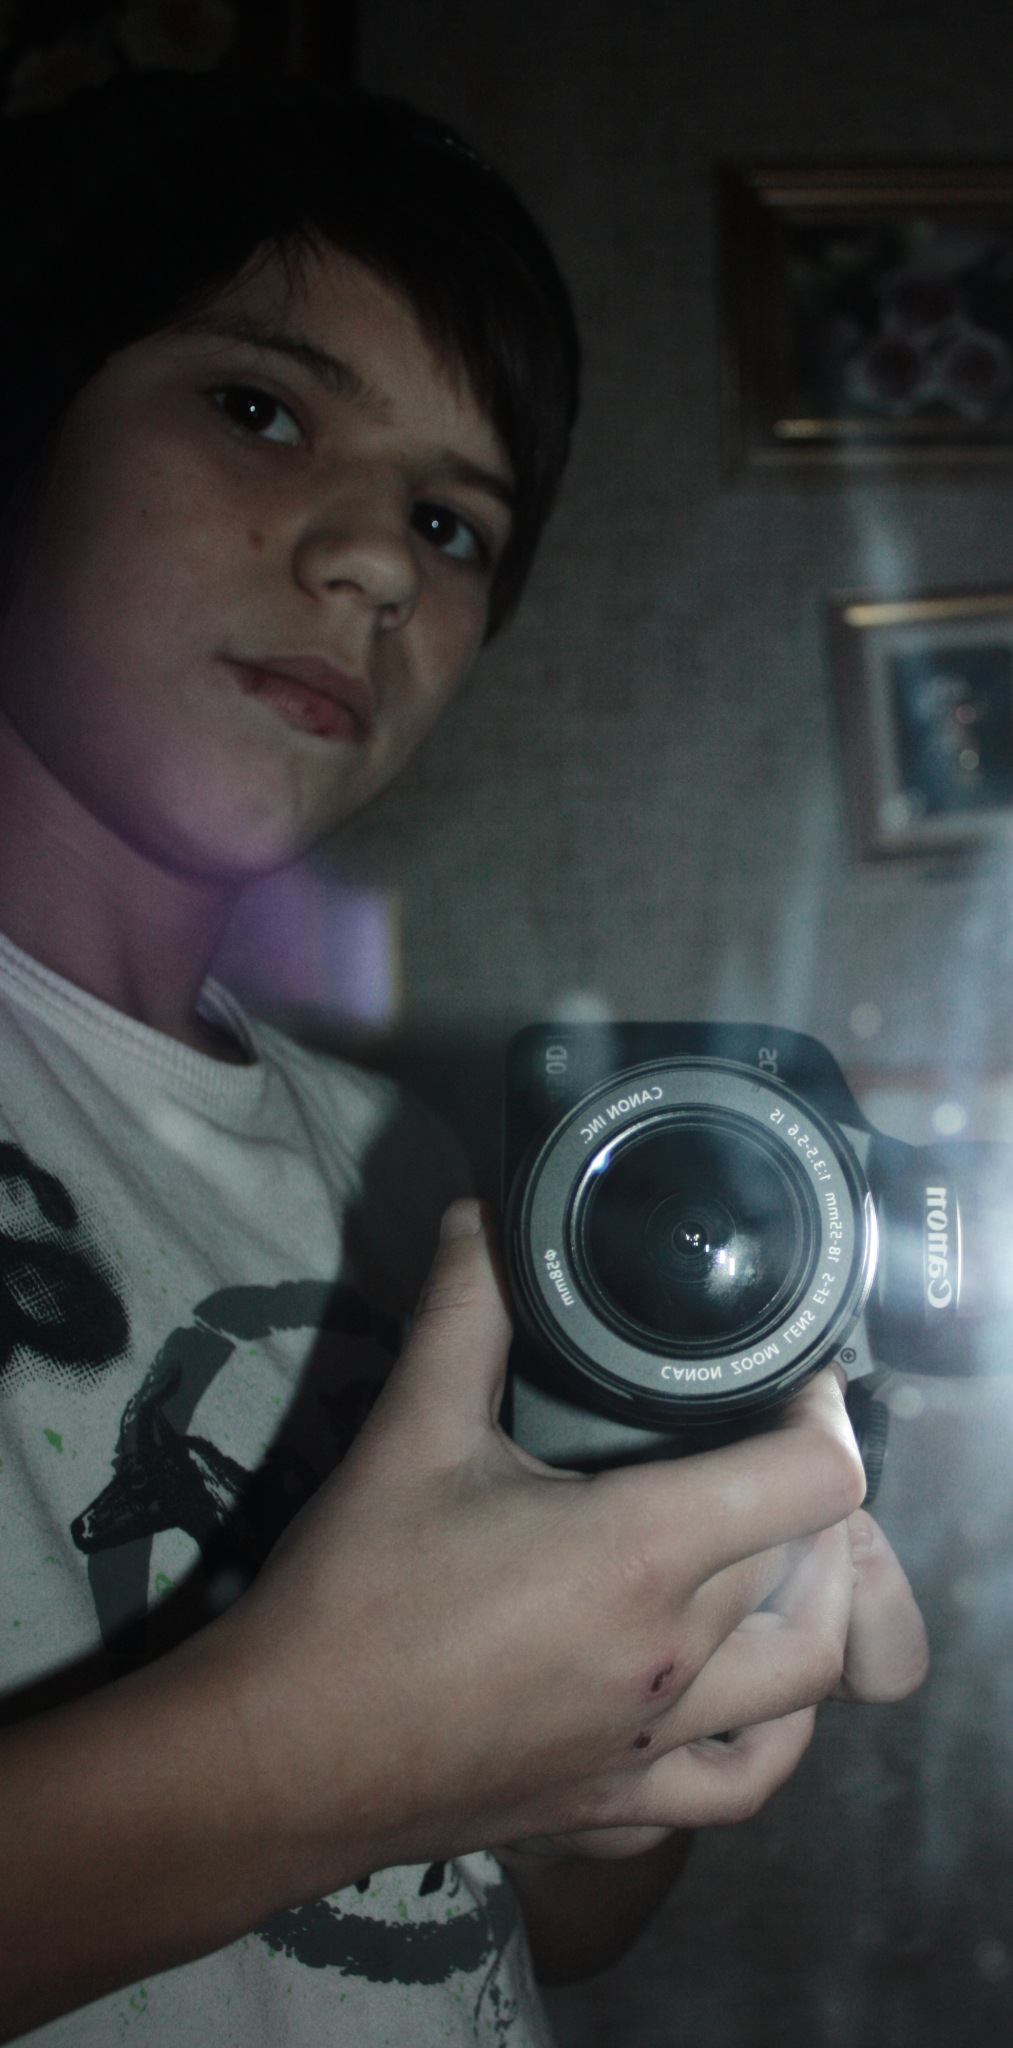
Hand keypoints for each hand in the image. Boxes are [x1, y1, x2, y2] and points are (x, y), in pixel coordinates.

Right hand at [222, 1200, 925, 1895]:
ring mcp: (654, 1747)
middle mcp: (674, 1658)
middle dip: (803, 1494)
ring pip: (807, 1681)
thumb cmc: (349, 1596)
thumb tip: (482, 1216)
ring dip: (815, 1609)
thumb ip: (463, 1310)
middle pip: (808, 1564)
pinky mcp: (620, 1807)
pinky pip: (740, 1783)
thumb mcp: (410, 1432)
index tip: (791, 1382)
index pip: (815, 1481)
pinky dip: (766, 1735)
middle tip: (754, 1442)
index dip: (823, 1413)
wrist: (279, 1758)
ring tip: (769, 1556)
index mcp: (639, 1555)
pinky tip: (732, 1694)